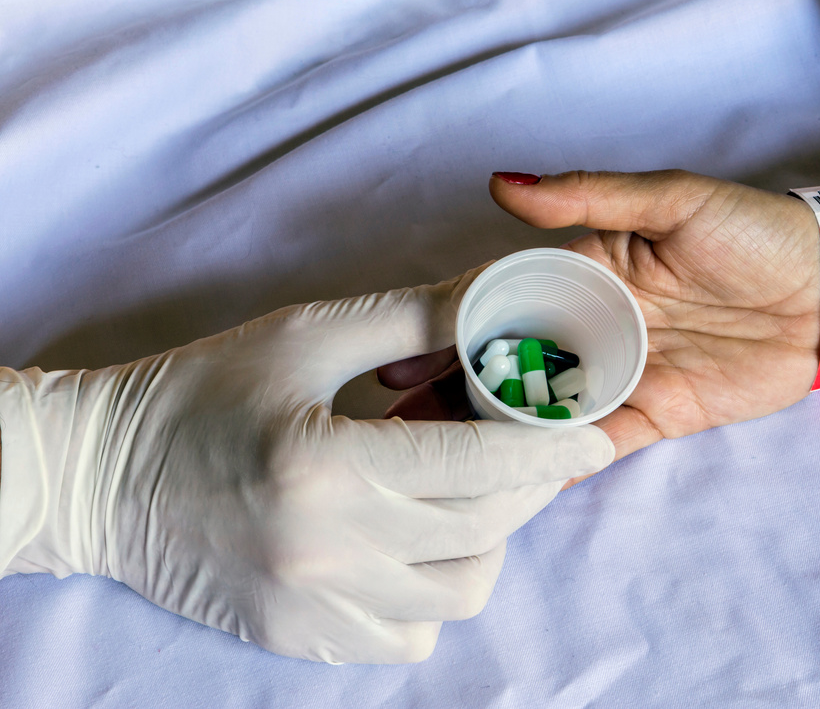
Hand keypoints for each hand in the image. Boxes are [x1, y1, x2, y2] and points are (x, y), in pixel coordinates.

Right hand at [0, 268, 613, 662]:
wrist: (101, 477)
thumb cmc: (198, 391)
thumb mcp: (302, 336)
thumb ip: (410, 319)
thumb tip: (494, 302)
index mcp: (327, 463)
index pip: (476, 460)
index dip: (548, 447)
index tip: (596, 435)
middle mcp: (325, 549)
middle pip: (481, 528)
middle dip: (529, 486)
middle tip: (534, 451)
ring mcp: (312, 607)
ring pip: (459, 592)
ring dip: (487, 541)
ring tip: (468, 496)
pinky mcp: (300, 639)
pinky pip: (411, 635)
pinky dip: (435, 591)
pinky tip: (417, 545)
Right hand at [384, 170, 819, 465]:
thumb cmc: (754, 232)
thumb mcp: (673, 199)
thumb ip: (590, 195)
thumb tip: (503, 183)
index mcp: (586, 273)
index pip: (498, 302)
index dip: (443, 331)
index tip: (391, 359)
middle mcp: (592, 327)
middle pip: (506, 365)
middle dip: (449, 395)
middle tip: (392, 432)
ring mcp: (620, 375)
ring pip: (540, 412)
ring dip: (488, 438)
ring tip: (431, 467)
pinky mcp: (655, 415)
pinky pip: (595, 443)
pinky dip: (557, 463)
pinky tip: (509, 484)